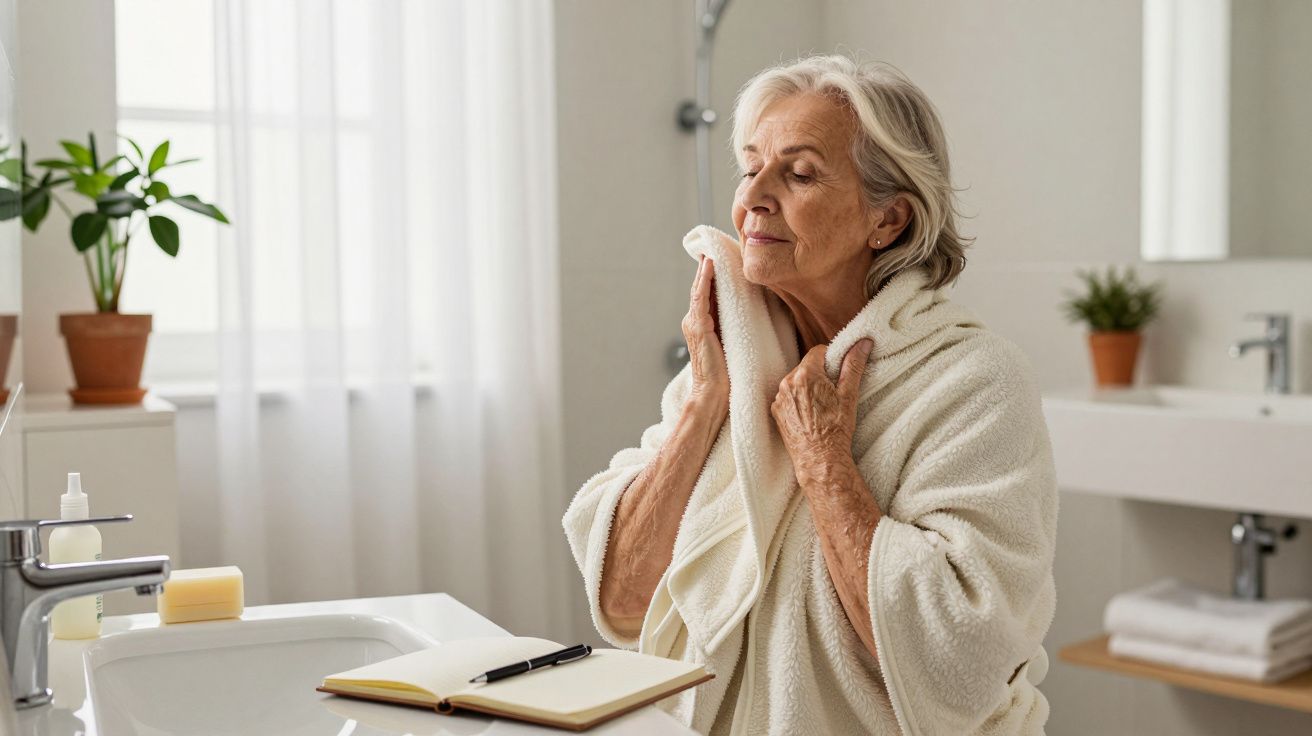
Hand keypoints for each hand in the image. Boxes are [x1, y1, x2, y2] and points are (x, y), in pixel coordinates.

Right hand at [682, 255, 728, 409]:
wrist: (715, 394)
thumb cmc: (728, 376)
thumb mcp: (734, 346)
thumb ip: (736, 330)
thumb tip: (756, 316)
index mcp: (703, 325)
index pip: (708, 295)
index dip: (713, 276)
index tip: (721, 259)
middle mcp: (695, 322)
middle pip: (701, 288)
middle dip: (707, 268)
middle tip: (714, 247)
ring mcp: (694, 323)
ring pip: (699, 289)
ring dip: (706, 269)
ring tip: (711, 250)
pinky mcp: (698, 326)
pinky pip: (701, 297)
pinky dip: (704, 280)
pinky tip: (709, 265)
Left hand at [771, 338, 873, 483]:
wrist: (820, 459)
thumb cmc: (836, 428)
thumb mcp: (848, 395)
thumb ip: (853, 365)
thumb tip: (862, 342)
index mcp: (805, 374)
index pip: (818, 351)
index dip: (831, 359)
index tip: (838, 373)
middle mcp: (787, 382)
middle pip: (806, 366)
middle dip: (820, 374)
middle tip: (832, 392)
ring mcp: (779, 398)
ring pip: (796, 381)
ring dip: (808, 387)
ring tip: (821, 406)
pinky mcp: (776, 411)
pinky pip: (788, 396)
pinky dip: (798, 400)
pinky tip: (810, 414)